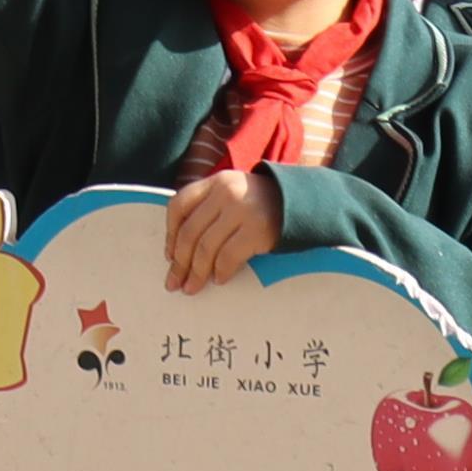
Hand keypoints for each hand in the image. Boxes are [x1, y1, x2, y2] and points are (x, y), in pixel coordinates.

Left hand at [163, 167, 284, 289]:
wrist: (302, 203)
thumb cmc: (259, 204)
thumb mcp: (231, 193)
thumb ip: (208, 209)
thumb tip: (179, 250)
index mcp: (214, 182)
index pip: (179, 206)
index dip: (170, 234)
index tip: (169, 256)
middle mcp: (225, 192)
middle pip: (190, 232)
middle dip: (179, 262)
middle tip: (174, 282)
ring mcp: (241, 210)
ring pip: (206, 247)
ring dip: (196, 273)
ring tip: (192, 288)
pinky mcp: (257, 230)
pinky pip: (229, 256)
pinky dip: (221, 271)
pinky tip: (219, 280)